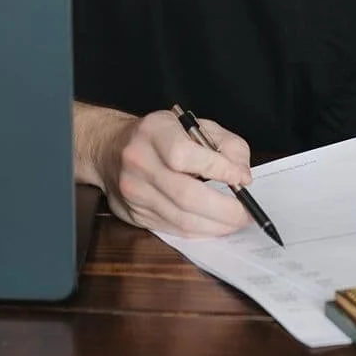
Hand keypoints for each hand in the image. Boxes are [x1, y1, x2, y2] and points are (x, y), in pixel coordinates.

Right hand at [75, 103, 251, 236]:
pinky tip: (214, 225)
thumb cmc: (159, 136)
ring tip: (236, 222)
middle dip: (224, 209)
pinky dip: (199, 230)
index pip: (185, 155)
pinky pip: (173, 229)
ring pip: (181, 218)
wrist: (108, 148)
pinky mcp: (133, 214)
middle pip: (185, 194)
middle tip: (247, 213)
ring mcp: (133, 191)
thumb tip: (243, 175)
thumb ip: (225, 144)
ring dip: (216, 225)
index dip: (218, 169)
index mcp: (153, 131)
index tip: (242, 179)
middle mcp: (138, 161)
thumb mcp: (193, 125)